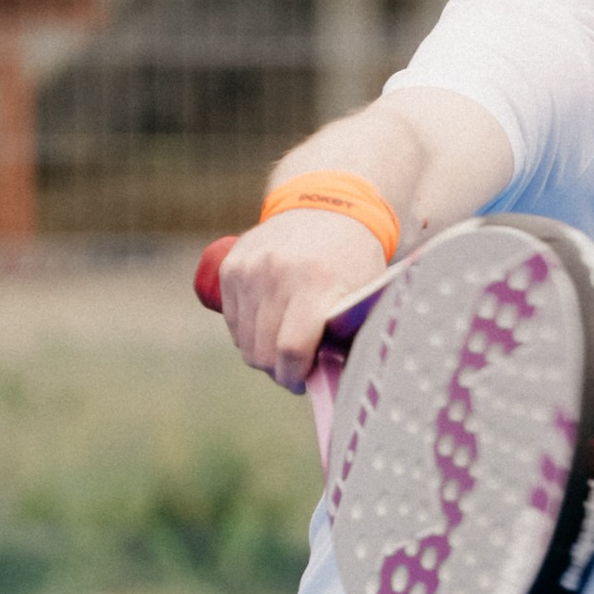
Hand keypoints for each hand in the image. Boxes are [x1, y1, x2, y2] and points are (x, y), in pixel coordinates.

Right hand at [216, 209, 389, 390]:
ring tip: (284, 343)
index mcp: (315, 283)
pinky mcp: (231, 267)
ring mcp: (249, 269)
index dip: (295, 377)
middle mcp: (276, 273)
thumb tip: (335, 387)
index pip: (290, 349)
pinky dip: (247, 332)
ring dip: (262, 352)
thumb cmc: (352, 260)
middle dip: (278, 370)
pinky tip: (268, 324)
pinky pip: (232, 321)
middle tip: (295, 368)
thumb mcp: (362, 296)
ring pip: (244, 341)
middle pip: (263, 351)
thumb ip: (348, 338)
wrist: (326, 206)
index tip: (303, 382)